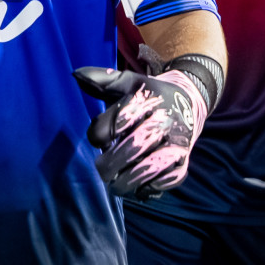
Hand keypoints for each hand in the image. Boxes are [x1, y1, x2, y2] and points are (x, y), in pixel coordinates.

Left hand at [74, 66, 207, 200]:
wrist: (189, 101)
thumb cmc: (149, 94)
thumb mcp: (129, 82)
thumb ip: (102, 80)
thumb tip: (76, 75)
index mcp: (146, 100)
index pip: (116, 122)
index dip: (99, 135)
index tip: (98, 139)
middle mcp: (163, 122)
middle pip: (132, 148)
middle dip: (110, 164)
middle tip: (101, 169)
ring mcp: (176, 142)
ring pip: (149, 169)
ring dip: (127, 182)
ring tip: (114, 185)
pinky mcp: (184, 160)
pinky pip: (166, 181)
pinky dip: (150, 188)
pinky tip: (138, 187)